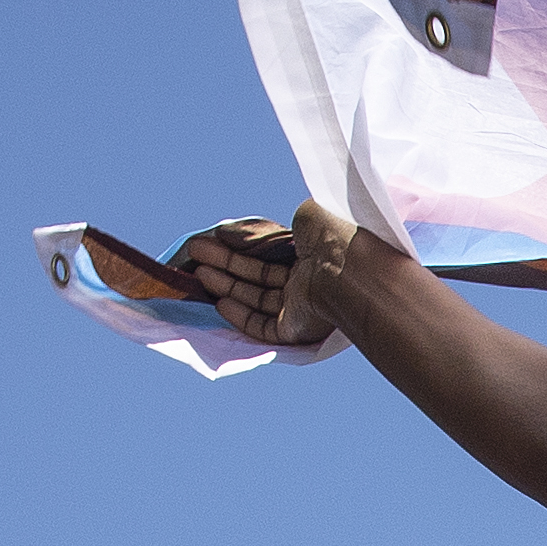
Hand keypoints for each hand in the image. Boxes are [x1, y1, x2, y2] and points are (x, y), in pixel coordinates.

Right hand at [173, 202, 386, 351]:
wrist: (350, 266)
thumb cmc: (337, 235)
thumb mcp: (303, 216)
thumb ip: (271, 225)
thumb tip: (236, 232)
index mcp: (314, 253)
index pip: (270, 252)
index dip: (241, 247)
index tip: (214, 238)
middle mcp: (308, 282)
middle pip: (257, 275)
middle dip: (224, 264)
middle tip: (195, 253)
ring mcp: (302, 307)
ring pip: (255, 298)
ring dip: (226, 285)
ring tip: (199, 272)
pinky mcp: (296, 329)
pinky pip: (262, 326)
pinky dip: (240, 316)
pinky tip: (219, 303)